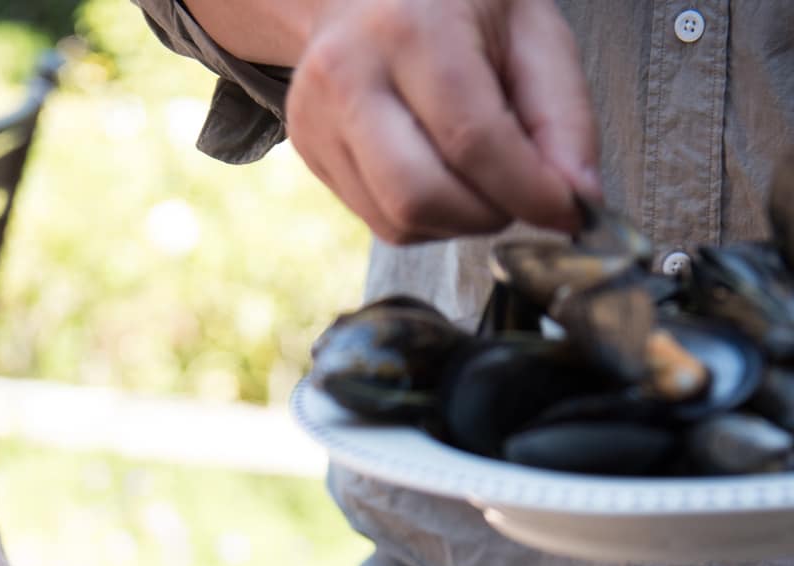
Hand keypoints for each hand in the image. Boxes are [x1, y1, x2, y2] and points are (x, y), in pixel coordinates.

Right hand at [286, 0, 599, 243]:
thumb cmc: (453, 1)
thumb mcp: (529, 29)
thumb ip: (562, 113)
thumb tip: (578, 198)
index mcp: (409, 28)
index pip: (473, 141)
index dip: (528, 191)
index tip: (566, 211)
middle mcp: (350, 76)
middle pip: (420, 197)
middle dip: (485, 216)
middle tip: (517, 196)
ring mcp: (318, 119)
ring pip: (399, 221)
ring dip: (456, 222)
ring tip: (479, 179)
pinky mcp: (309, 151)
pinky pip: (379, 220)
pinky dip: (426, 217)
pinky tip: (440, 173)